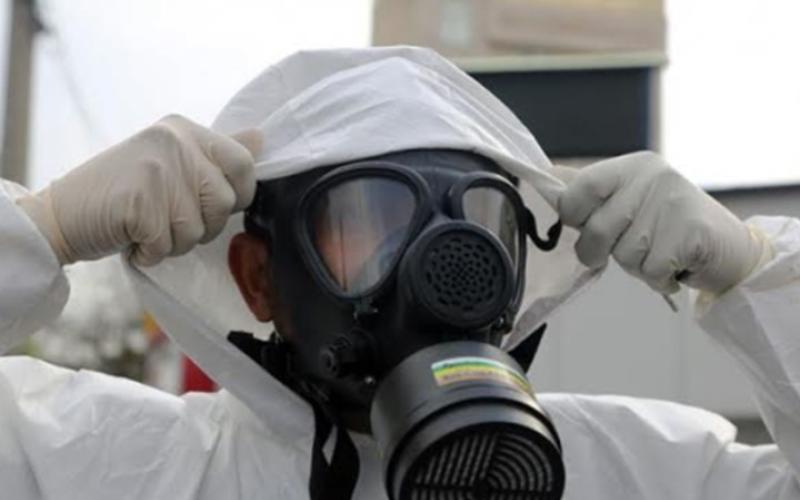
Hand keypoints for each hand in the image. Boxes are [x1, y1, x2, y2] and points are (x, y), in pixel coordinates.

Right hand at [17, 115, 260, 266]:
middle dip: (202, 226)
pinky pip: (167, 245)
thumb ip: (215, 155)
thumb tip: (261, 138)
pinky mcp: (139, 201)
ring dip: (173, 242)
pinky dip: (150, 253)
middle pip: (225, 202)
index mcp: (185, 130)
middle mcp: (174, 142)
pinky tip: (130, 238)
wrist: (59, 215)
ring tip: (146, 227)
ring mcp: (157, 169)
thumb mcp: (171, 163)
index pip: (243, 163)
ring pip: (199, 229)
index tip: (208, 205)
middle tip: (167, 220)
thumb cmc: (121, 195)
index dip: (237, 194)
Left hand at [552, 152, 770, 293]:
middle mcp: (652, 177)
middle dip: (598, 252)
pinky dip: (658, 279)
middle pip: (595, 228)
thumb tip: (546, 181)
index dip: (572, 215)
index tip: (582, 226)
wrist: (731, 248)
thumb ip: (593, 197)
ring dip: (636, 267)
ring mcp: (672, 202)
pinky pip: (650, 270)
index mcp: (631, 166)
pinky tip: (674, 266)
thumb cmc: (668, 228)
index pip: (580, 187)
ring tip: (658, 254)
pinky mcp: (690, 231)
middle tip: (619, 252)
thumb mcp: (631, 201)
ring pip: (623, 254)